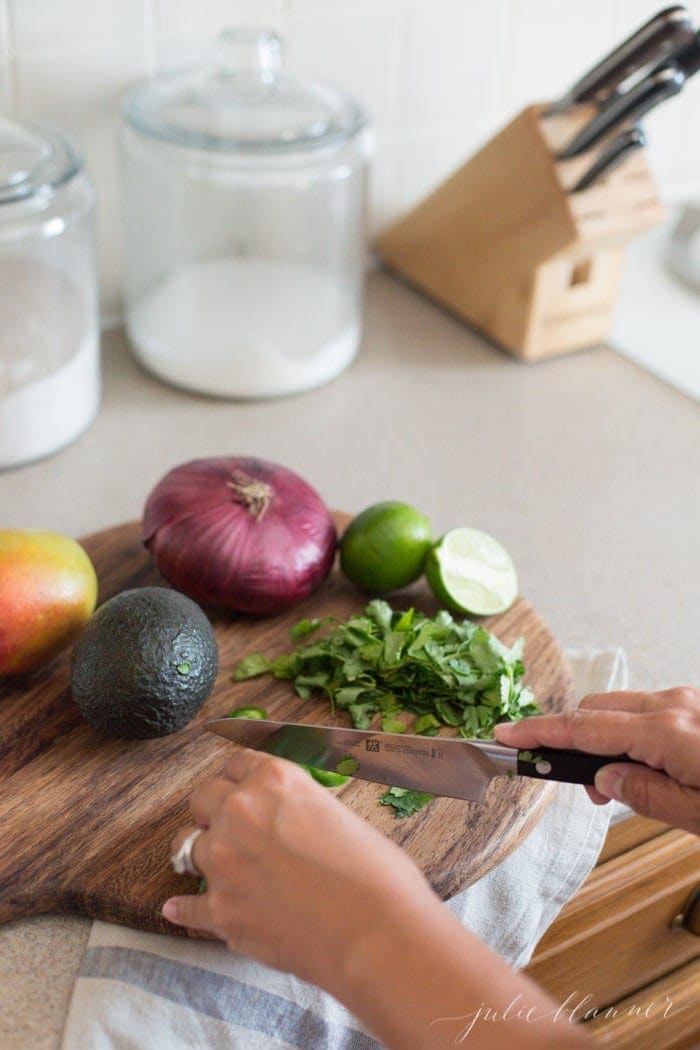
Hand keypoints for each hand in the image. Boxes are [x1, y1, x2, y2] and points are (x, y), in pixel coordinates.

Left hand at [162, 748, 434, 989]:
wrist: (376, 935)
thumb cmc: (377, 876)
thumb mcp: (340, 817)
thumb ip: (301, 812)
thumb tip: (290, 826)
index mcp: (275, 780)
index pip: (237, 763)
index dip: (239, 778)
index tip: (238, 789)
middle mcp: (241, 811)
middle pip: (202, 796)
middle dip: (212, 809)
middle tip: (227, 827)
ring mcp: (224, 861)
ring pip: (184, 844)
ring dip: (196, 852)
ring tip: (209, 865)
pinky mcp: (220, 910)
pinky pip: (186, 904)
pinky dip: (185, 907)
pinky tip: (179, 908)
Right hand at [495, 686, 699, 834]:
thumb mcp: (698, 814)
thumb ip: (646, 794)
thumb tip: (603, 779)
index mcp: (667, 730)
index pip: (583, 727)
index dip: (539, 732)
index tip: (506, 736)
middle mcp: (673, 704)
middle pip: (595, 708)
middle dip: (575, 742)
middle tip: (592, 791)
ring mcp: (687, 700)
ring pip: (620, 708)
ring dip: (605, 740)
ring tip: (626, 785)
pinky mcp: (696, 705)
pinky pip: (646, 710)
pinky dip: (631, 733)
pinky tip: (648, 766)